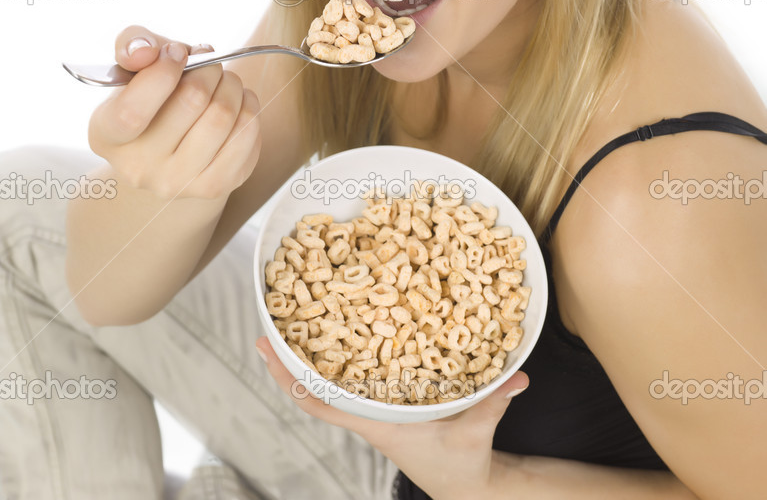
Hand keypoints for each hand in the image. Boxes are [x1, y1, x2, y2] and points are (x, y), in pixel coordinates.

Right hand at [87, 25, 261, 200]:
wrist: (172, 148)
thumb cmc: (153, 94)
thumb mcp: (135, 64)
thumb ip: (133, 44)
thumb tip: (145, 51)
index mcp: (107, 135)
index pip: (132, 111)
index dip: (164, 72)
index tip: (178, 53)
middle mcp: (137, 168)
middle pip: (192, 100)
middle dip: (208, 68)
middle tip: (208, 61)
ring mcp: (177, 184)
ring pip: (223, 116)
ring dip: (232, 84)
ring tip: (224, 81)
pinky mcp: (214, 186)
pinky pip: (247, 134)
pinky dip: (249, 107)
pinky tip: (237, 103)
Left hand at [255, 336, 527, 499]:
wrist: (466, 484)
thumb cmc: (464, 462)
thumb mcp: (476, 430)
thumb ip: (493, 402)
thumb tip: (518, 377)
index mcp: (378, 424)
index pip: (321, 404)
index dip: (292, 380)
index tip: (269, 352)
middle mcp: (368, 416)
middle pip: (314, 389)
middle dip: (288, 361)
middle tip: (267, 325)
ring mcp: (374, 411)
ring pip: (330, 384)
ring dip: (309, 358)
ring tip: (291, 320)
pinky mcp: (386, 405)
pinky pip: (352, 381)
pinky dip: (338, 361)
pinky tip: (337, 333)